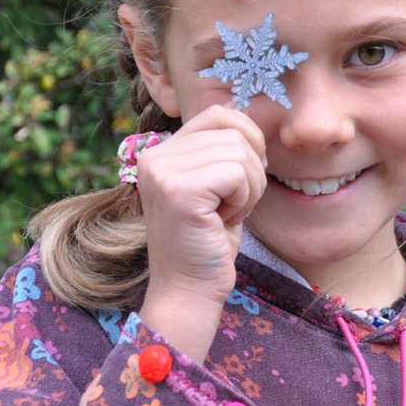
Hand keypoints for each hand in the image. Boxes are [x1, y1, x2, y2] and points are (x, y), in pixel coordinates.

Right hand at [136, 106, 266, 361]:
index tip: (240, 181)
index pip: (220, 114)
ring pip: (240, 152)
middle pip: (234, 130)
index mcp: (161, 150)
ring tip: (224, 215)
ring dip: (248, 189)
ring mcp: (163, 171)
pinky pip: (237, 174)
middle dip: (250, 171)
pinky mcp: (179, 190)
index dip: (247, 141)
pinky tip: (223, 222)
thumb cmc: (208, 242)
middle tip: (231, 205)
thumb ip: (222, 150)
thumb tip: (249, 119)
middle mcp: (154, 154)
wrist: (189, 291)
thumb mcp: (215, 185)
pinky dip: (244, 201)